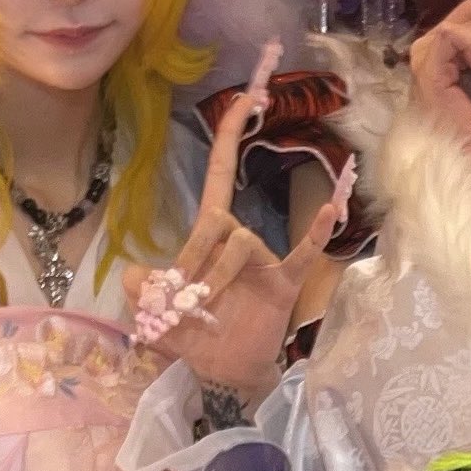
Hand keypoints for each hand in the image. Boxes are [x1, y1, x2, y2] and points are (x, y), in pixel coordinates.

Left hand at [157, 42, 310, 400]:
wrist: (226, 374)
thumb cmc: (195, 338)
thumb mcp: (155, 315)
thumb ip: (141, 292)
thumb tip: (138, 274)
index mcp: (210, 236)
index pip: (221, 174)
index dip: (229, 135)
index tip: (246, 96)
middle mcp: (239, 239)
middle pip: (216, 221)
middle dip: (192, 260)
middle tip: (181, 302)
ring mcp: (264, 260)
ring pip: (239, 245)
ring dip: (214, 282)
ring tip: (205, 318)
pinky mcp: (283, 283)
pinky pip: (301, 253)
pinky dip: (316, 233)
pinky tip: (332, 208)